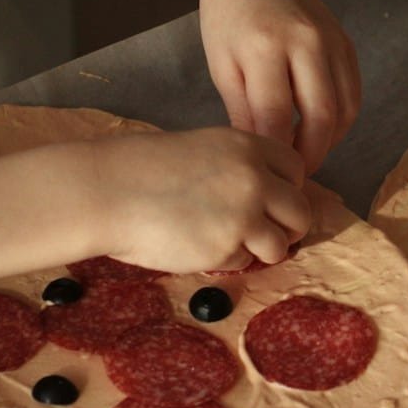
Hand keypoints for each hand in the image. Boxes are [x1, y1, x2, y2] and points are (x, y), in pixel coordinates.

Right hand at [94, 127, 310, 272]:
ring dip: (262, 249)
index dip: (286, 188)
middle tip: (263, 233)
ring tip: (231, 244)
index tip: (270, 200)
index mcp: (247, 146)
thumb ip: (237, 167)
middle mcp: (255, 177)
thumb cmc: (141, 170)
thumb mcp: (200, 149)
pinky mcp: (227, 247)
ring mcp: (244, 214)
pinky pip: (245, 262)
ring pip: (281, 244)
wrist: (107, 192)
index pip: (296, 169)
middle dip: (287, 226)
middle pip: (300, 211)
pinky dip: (229, 261)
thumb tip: (266, 194)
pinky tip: (201, 248)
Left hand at [197, 0, 360, 172]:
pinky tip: (322, 130)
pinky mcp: (346, 41)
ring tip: (307, 155)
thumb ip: (243, 110)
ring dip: (330, 141)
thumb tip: (261, 155)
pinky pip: (354, 92)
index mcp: (265, 47)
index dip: (276, 153)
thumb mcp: (222, 64)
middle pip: (320, 117)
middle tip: (295, 176)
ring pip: (344, 108)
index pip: (276, 116)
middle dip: (310, 155)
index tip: (270, 175)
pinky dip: (343, 119)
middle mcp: (305, 42)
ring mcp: (332, 40)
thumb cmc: (228, 16)